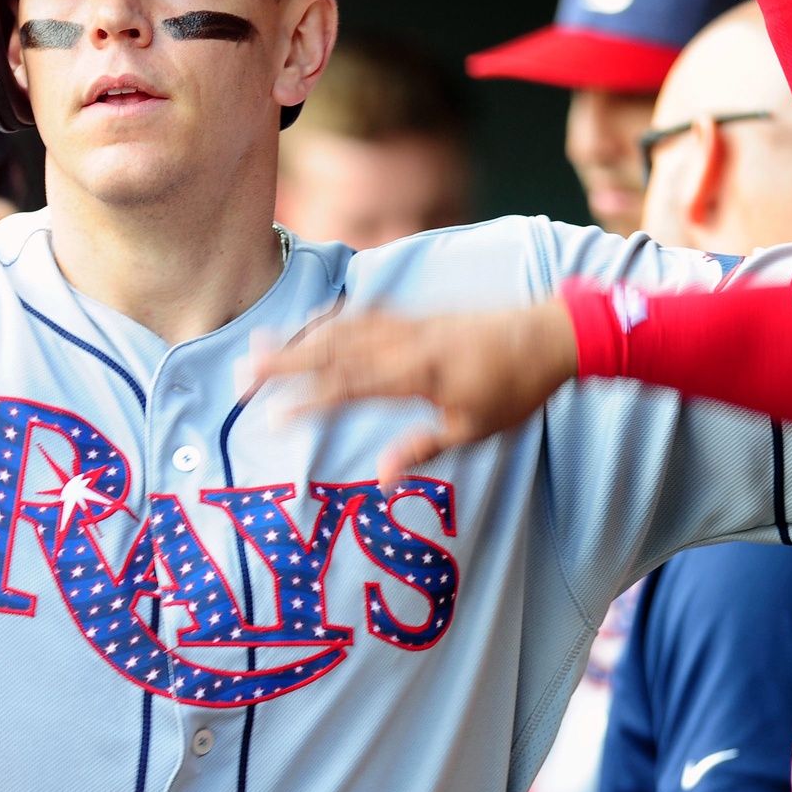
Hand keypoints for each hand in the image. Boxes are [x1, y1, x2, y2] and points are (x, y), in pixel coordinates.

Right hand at [250, 301, 579, 490]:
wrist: (548, 337)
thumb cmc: (516, 390)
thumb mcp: (474, 429)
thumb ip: (423, 447)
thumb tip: (381, 478)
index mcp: (416, 375)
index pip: (347, 388)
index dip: (305, 402)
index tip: (271, 418)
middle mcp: (404, 344)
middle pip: (332, 351)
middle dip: (284, 363)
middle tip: (243, 372)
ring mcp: (408, 325)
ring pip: (342, 329)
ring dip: (299, 338)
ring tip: (262, 344)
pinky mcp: (416, 317)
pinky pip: (364, 314)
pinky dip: (333, 318)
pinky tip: (315, 324)